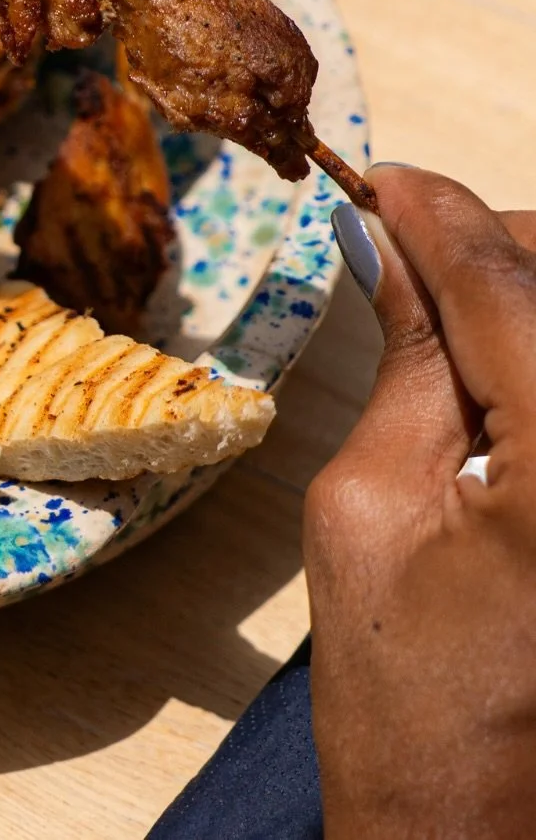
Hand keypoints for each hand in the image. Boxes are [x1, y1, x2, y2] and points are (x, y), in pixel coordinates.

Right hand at [305, 164, 535, 837]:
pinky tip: (506, 371)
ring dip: (531, 300)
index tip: (382, 178)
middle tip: (405, 250)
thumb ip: (402, 363)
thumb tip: (389, 249)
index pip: (505, 288)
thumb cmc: (411, 708)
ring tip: (453, 316)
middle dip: (494, 249)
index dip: (433, 215)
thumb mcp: (366, 511)